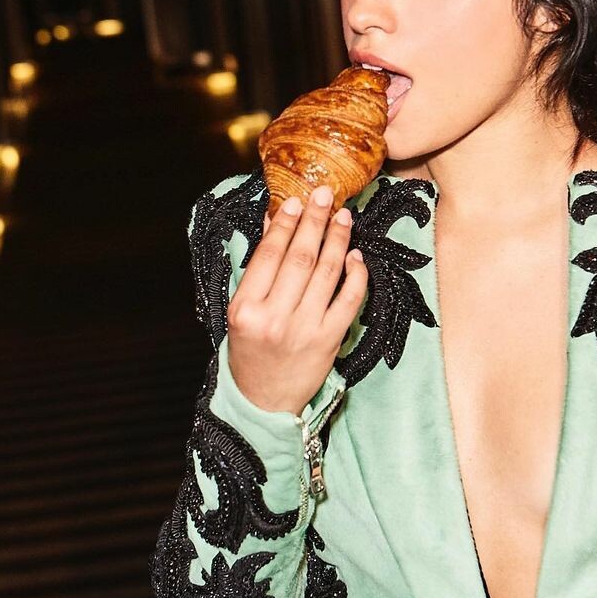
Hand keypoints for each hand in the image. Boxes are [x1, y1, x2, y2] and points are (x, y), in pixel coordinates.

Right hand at [226, 186, 366, 413]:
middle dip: (316, 221)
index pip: (269, 254)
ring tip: (344, 217)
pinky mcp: (329, 340)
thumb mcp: (241, 314)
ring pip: (327, 273)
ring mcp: (305, 329)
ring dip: (338, 240)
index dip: (285, 224)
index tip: (296, 202)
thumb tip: (275, 225)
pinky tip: (356, 255)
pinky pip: (349, 300)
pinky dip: (356, 274)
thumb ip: (257, 273)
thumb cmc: (251, 354)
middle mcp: (275, 317)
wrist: (264, 402)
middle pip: (301, 257)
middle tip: (326, 195)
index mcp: (246, 308)